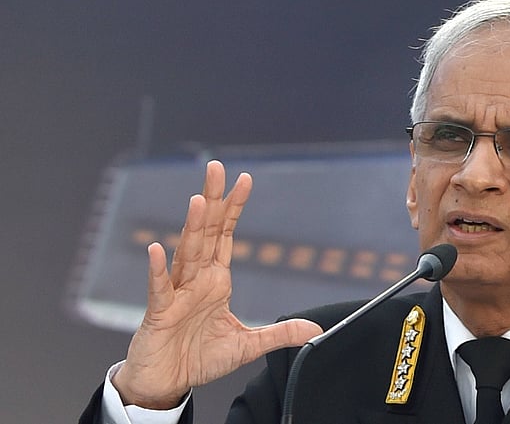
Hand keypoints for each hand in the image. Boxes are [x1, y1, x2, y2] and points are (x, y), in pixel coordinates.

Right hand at [113, 160, 322, 408]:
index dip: (234, 208)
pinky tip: (156, 249)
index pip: (226, 236)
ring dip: (192, 227)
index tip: (245, 179)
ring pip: (185, 254)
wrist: (165, 382)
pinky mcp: (159, 313)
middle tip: (216, 168)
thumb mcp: (247, 345)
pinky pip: (159, 289)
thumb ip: (279, 334)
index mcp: (215, 281)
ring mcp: (176, 294)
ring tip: (199, 200)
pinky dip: (156, 270)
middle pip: (205, 233)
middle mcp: (196, 280)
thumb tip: (314, 330)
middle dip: (212, 200)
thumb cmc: (199, 358)